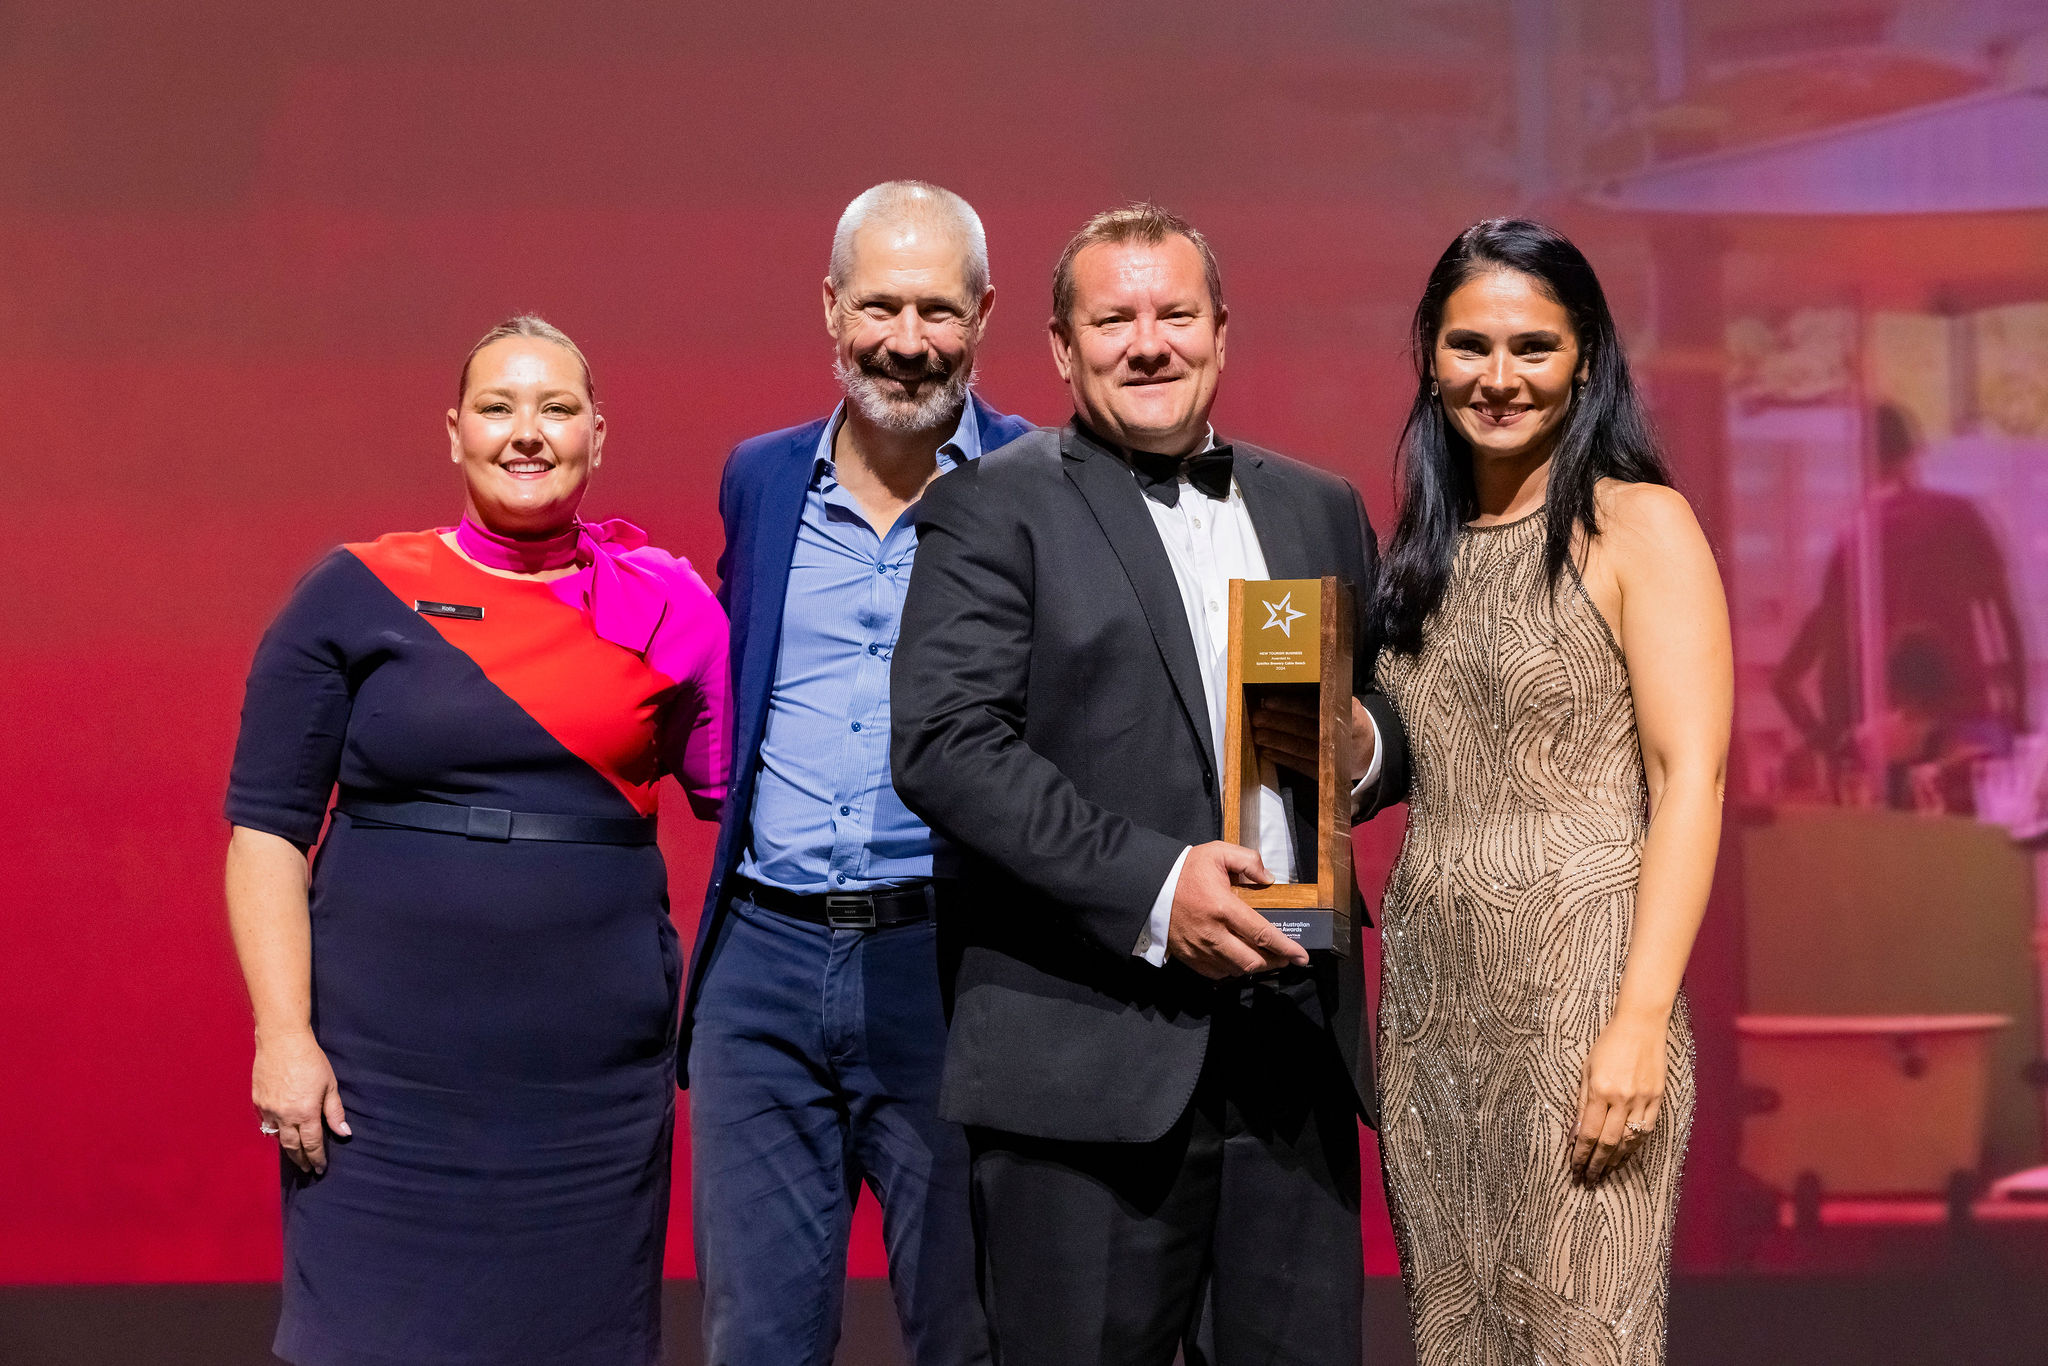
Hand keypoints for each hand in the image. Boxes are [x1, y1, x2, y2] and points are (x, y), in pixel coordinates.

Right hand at [253, 1027, 349, 1174]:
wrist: (282, 1041)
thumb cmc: (311, 1061)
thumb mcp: (330, 1085)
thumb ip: (334, 1112)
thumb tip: (344, 1133)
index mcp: (305, 1113)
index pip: (312, 1144)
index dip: (317, 1158)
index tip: (320, 1169)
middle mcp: (284, 1116)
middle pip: (292, 1147)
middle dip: (301, 1160)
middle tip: (307, 1169)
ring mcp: (268, 1110)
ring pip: (276, 1137)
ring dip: (287, 1148)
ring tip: (296, 1155)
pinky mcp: (257, 1102)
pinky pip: (265, 1123)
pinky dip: (273, 1131)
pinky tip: (279, 1133)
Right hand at [1165, 842, 1310, 978]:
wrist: (1150, 887)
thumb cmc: (1186, 870)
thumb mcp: (1218, 852)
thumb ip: (1248, 861)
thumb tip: (1269, 879)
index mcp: (1222, 907)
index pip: (1261, 934)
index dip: (1285, 947)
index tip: (1301, 955)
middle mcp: (1212, 933)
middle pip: (1251, 960)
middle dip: (1275, 962)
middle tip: (1287, 958)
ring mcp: (1200, 949)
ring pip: (1236, 970)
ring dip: (1255, 967)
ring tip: (1266, 958)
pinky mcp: (1190, 957)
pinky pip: (1217, 974)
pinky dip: (1233, 971)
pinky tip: (1239, 960)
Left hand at [1251, 694, 1374, 784]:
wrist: (1367, 749)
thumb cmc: (1347, 719)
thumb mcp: (1343, 702)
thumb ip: (1322, 695)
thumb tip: (1285, 685)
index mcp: (1346, 713)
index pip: (1314, 708)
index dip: (1289, 705)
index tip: (1268, 701)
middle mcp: (1339, 736)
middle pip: (1304, 729)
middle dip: (1277, 723)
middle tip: (1257, 717)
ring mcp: (1332, 757)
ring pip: (1300, 748)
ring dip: (1276, 741)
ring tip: (1258, 734)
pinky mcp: (1324, 773)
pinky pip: (1301, 766)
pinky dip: (1283, 759)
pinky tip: (1267, 752)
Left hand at [1571, 1010, 1666, 1182]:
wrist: (1641, 1025)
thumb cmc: (1608, 1044)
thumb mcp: (1587, 1070)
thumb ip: (1582, 1103)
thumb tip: (1577, 1133)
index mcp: (1601, 1090)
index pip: (1589, 1133)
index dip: (1581, 1154)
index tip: (1575, 1168)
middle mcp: (1623, 1098)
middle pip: (1608, 1142)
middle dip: (1596, 1164)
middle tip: (1588, 1179)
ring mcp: (1643, 1099)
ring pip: (1629, 1140)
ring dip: (1616, 1160)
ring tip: (1605, 1172)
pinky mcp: (1657, 1098)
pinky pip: (1646, 1129)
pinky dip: (1634, 1145)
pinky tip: (1625, 1154)